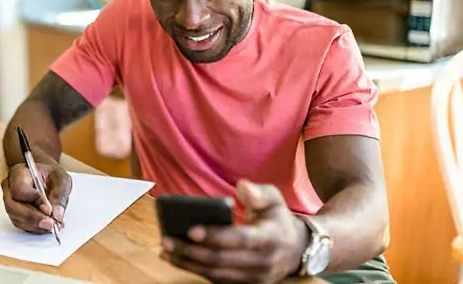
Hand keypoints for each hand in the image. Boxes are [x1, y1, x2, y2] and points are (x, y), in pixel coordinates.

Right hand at [1, 162, 71, 233]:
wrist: (46, 178)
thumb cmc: (51, 175)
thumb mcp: (62, 179)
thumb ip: (60, 195)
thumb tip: (56, 215)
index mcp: (19, 173)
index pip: (20, 188)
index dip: (34, 200)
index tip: (49, 209)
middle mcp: (9, 187)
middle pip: (12, 206)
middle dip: (33, 217)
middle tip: (50, 223)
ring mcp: (9, 201)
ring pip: (15, 217)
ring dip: (34, 225)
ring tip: (51, 226)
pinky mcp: (14, 213)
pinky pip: (20, 224)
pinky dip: (34, 228)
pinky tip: (46, 227)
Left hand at [161, 180, 309, 283]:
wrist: (296, 249)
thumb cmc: (277, 219)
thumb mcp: (275, 199)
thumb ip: (258, 192)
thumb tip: (241, 187)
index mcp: (270, 238)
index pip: (240, 239)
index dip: (215, 236)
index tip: (191, 230)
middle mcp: (262, 262)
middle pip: (221, 260)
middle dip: (191, 251)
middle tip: (166, 240)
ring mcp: (254, 277)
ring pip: (216, 274)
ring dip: (188, 263)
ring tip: (166, 251)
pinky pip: (217, 280)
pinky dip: (196, 270)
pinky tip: (178, 258)